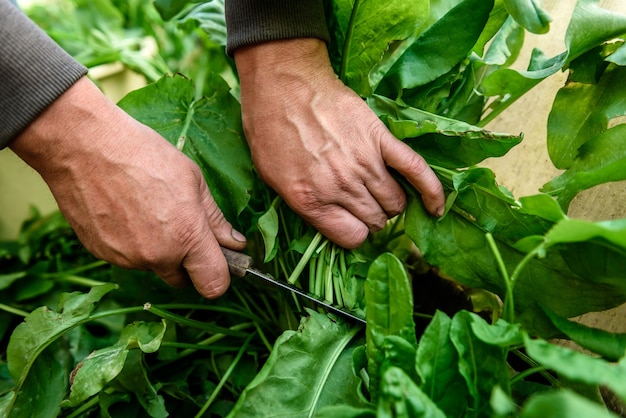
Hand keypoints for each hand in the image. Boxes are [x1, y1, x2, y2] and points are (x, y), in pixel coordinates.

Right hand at [9, 77, 245, 297]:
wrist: (84, 146)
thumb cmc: (144, 155)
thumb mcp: (192, 179)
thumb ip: (215, 219)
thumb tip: (235, 243)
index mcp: (186, 237)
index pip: (214, 285)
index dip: (219, 277)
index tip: (219, 262)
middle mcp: (156, 256)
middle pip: (181, 279)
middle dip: (186, 263)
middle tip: (181, 228)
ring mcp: (126, 258)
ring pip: (152, 266)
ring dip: (156, 250)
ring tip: (146, 209)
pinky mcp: (101, 254)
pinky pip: (126, 257)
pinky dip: (130, 243)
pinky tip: (125, 211)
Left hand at [234, 38, 444, 248]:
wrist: (283, 84)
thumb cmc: (270, 130)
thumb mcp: (272, 178)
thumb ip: (304, 205)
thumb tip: (330, 221)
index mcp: (312, 201)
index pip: (352, 238)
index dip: (355, 234)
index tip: (352, 225)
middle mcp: (341, 187)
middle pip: (376, 221)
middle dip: (374, 220)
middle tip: (366, 209)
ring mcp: (364, 164)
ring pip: (395, 201)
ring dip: (393, 205)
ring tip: (384, 197)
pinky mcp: (381, 140)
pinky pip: (415, 170)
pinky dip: (431, 191)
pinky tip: (436, 208)